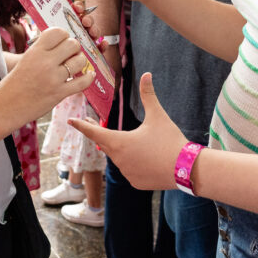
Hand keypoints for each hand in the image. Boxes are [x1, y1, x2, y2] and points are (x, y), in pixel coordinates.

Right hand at [0, 28, 94, 125]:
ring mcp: (53, 78)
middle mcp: (45, 62)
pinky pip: (82, 82)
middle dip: (74, 48)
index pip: (58, 32)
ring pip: (80, 61)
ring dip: (80, 62)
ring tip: (75, 66)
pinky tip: (89, 75)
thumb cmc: (13, 84)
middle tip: (70, 55)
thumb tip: (62, 44)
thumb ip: (42, 51)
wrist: (4, 107)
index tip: (63, 42)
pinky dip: (88, 78)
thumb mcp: (25, 60)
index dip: (64, 36)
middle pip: (72, 44)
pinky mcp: (59, 94)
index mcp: (35, 51)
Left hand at [70, 73, 186, 190]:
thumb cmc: (170, 140)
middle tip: (93, 123)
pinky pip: (129, 170)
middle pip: (106, 144)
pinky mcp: (136, 183)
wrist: (187, 169)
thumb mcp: (158, 115)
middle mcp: (119, 160)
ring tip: (133, 141)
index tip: (70, 121)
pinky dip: (133, 163)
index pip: (94, 133)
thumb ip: (149, 95)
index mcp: (120, 143)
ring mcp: (127, 173)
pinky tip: (145, 158)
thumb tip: (147, 74)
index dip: (82, 125)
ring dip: (121, 149)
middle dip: (100, 133)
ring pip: (119, 158)